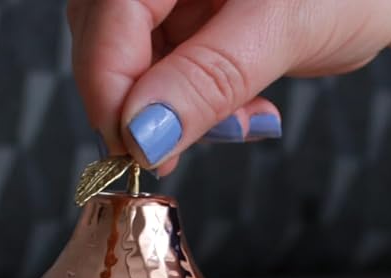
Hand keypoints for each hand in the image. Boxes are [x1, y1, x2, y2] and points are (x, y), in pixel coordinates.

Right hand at [68, 0, 390, 171]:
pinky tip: (244, 109)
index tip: (134, 150)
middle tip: (187, 147)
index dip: (109, 85)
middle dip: (142, 100)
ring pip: (129, 58)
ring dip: (173, 109)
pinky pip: (163, 67)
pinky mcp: (192, 16)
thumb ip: (209, 78)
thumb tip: (141, 134)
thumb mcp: (286, 28)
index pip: (107, 13)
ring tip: (243, 120)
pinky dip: (194, 103)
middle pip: (105, 35)